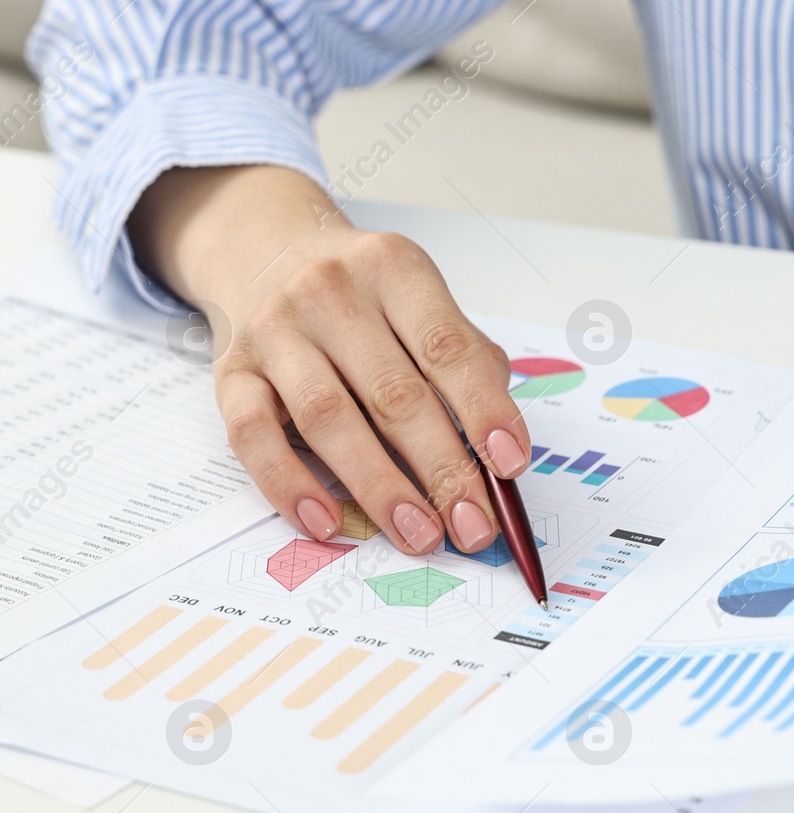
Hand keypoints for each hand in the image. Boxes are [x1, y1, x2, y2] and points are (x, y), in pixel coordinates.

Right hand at [128, 165, 529, 553]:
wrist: (260, 244)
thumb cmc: (362, 293)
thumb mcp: (421, 299)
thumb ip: (465, 362)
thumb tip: (501, 453)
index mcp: (394, 270)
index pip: (448, 348)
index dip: (485, 410)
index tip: (511, 466)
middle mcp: (330, 293)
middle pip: (395, 395)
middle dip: (442, 470)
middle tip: (473, 526)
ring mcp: (274, 331)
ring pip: (329, 419)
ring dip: (379, 487)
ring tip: (419, 535)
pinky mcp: (230, 371)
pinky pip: (253, 435)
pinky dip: (289, 484)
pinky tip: (326, 522)